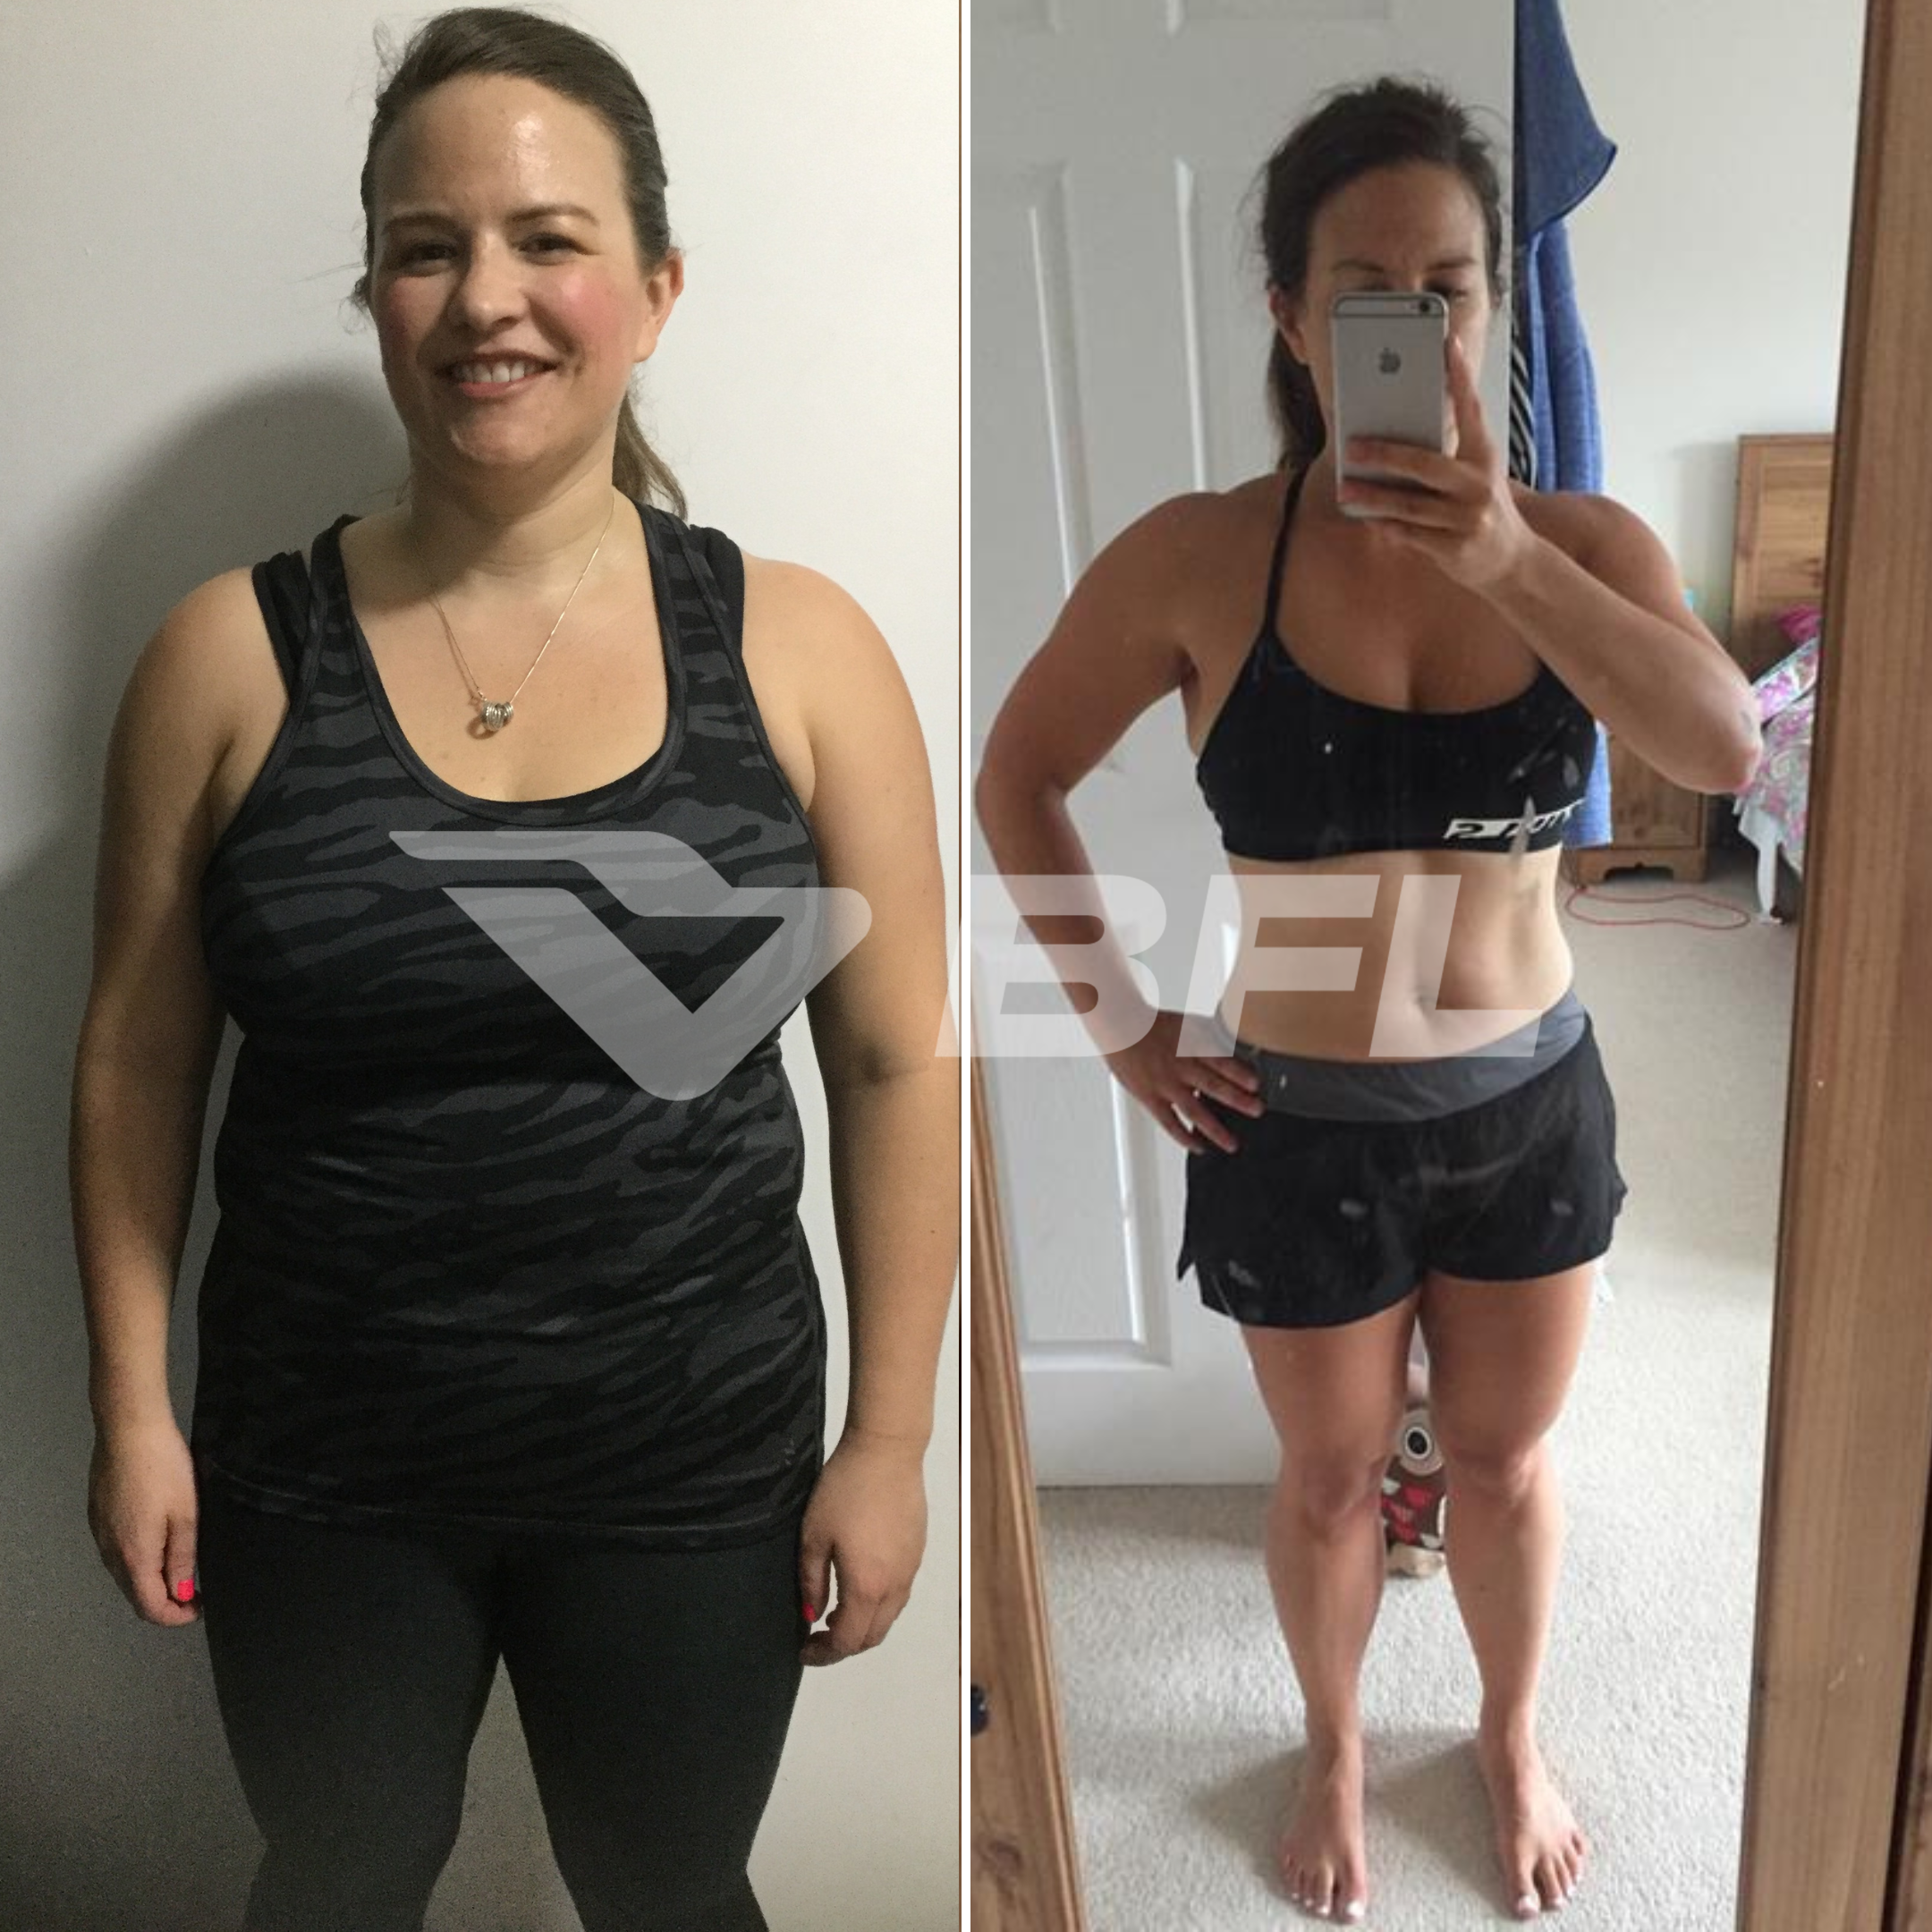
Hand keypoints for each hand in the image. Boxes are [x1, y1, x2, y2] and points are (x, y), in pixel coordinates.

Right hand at [87, 1418, 200, 1626]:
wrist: (129, 1430)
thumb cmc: (164, 1470)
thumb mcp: (186, 1515)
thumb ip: (182, 1558)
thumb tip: (181, 1593)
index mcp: (134, 1556)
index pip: (149, 1607)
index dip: (175, 1616)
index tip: (198, 1608)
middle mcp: (110, 1552)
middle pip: (134, 1594)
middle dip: (164, 1601)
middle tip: (194, 1590)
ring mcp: (99, 1534)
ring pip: (124, 1574)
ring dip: (151, 1580)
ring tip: (181, 1566)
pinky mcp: (97, 1516)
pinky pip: (117, 1552)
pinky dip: (138, 1559)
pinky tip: (158, 1542)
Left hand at [798, 1425, 927, 1664]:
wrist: (886, 1451)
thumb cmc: (847, 1488)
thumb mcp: (814, 1535)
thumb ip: (811, 1581)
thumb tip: (811, 1614)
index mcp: (867, 1586)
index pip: (847, 1641)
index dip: (824, 1654)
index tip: (805, 1651)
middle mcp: (895, 1585)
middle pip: (873, 1636)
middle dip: (844, 1645)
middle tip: (818, 1637)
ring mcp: (911, 1568)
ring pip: (890, 1617)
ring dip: (863, 1625)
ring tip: (836, 1611)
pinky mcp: (917, 1551)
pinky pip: (899, 1593)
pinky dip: (879, 1604)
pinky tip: (860, 1584)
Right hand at [1102, 1008, 1264, 1154]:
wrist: (1121, 1027)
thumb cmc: (1152, 1025)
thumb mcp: (1186, 1024)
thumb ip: (1208, 1039)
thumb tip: (1230, 1048)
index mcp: (1190, 1046)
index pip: (1220, 1061)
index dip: (1239, 1073)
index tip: (1256, 1085)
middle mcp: (1180, 1066)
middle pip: (1213, 1085)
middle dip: (1238, 1100)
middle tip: (1257, 1111)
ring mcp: (1165, 1084)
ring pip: (1194, 1110)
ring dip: (1215, 1129)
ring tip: (1232, 1143)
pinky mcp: (1150, 1097)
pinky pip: (1169, 1121)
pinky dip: (1184, 1136)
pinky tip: (1198, 1147)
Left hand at [1336, 333, 1536, 592]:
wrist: (1511, 561)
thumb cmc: (1481, 508)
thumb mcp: (1476, 475)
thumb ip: (1447, 455)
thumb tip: (1394, 435)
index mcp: (1485, 457)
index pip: (1472, 410)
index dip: (1461, 376)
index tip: (1447, 342)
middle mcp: (1479, 485)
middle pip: (1426, 464)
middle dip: (1385, 453)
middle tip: (1351, 445)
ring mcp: (1468, 519)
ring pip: (1410, 504)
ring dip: (1373, 495)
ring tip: (1345, 486)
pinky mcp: (1455, 549)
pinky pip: (1410, 534)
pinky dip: (1385, 525)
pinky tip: (1364, 515)